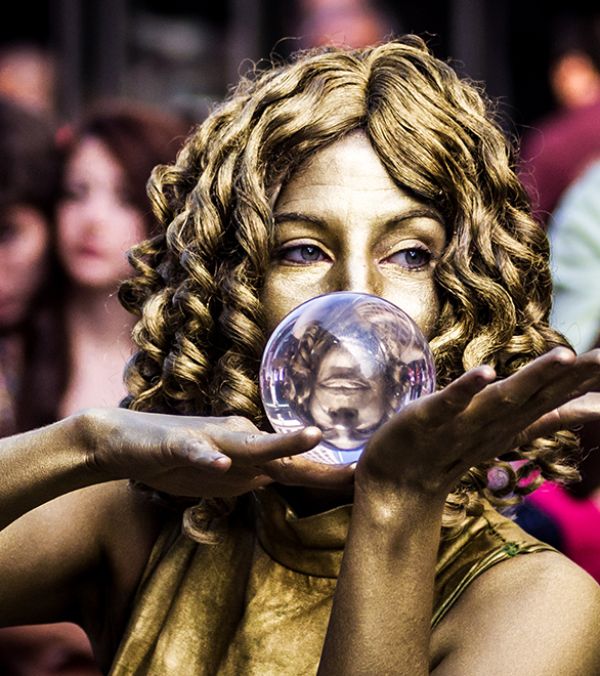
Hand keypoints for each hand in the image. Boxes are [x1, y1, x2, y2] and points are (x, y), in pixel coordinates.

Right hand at [78, 408, 354, 497]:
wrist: (126, 443)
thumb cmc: (179, 458)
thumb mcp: (222, 475)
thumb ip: (251, 476)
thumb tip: (279, 480)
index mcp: (249, 451)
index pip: (295, 468)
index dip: (329, 474)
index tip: (366, 479)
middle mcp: (237, 441)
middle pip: (286, 455)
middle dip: (323, 463)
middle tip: (360, 465)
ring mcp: (210, 440)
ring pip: (250, 443)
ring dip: (282, 443)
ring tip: (312, 437)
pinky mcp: (178, 444)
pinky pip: (196, 451)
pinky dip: (209, 458)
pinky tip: (222, 464)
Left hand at [357, 347, 599, 498]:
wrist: (398, 486)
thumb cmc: (455, 450)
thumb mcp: (507, 430)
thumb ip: (549, 415)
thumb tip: (596, 404)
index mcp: (512, 421)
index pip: (556, 395)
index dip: (588, 377)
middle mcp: (494, 423)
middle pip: (539, 395)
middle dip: (575, 375)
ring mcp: (461, 424)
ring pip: (502, 399)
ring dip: (533, 378)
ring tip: (566, 356)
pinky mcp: (427, 421)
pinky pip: (448, 405)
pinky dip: (466, 390)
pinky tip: (488, 373)